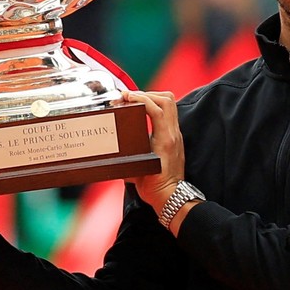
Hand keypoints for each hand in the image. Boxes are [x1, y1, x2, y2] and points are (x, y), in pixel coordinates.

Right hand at [123, 91, 184, 213]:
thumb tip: (113, 141)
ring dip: (154, 97)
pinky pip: (170, 113)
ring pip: (171, 104)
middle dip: (147, 93)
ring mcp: (176, 135)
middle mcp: (172, 134)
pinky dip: (157, 106)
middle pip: (167, 100)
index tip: (126, 96)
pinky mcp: (175, 137)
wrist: (170, 196)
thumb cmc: (153, 186)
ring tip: (137, 100)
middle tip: (130, 97)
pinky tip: (145, 111)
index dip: (141, 98)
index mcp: (164, 140)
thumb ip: (127, 153)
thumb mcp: (135, 168)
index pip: (157, 109)